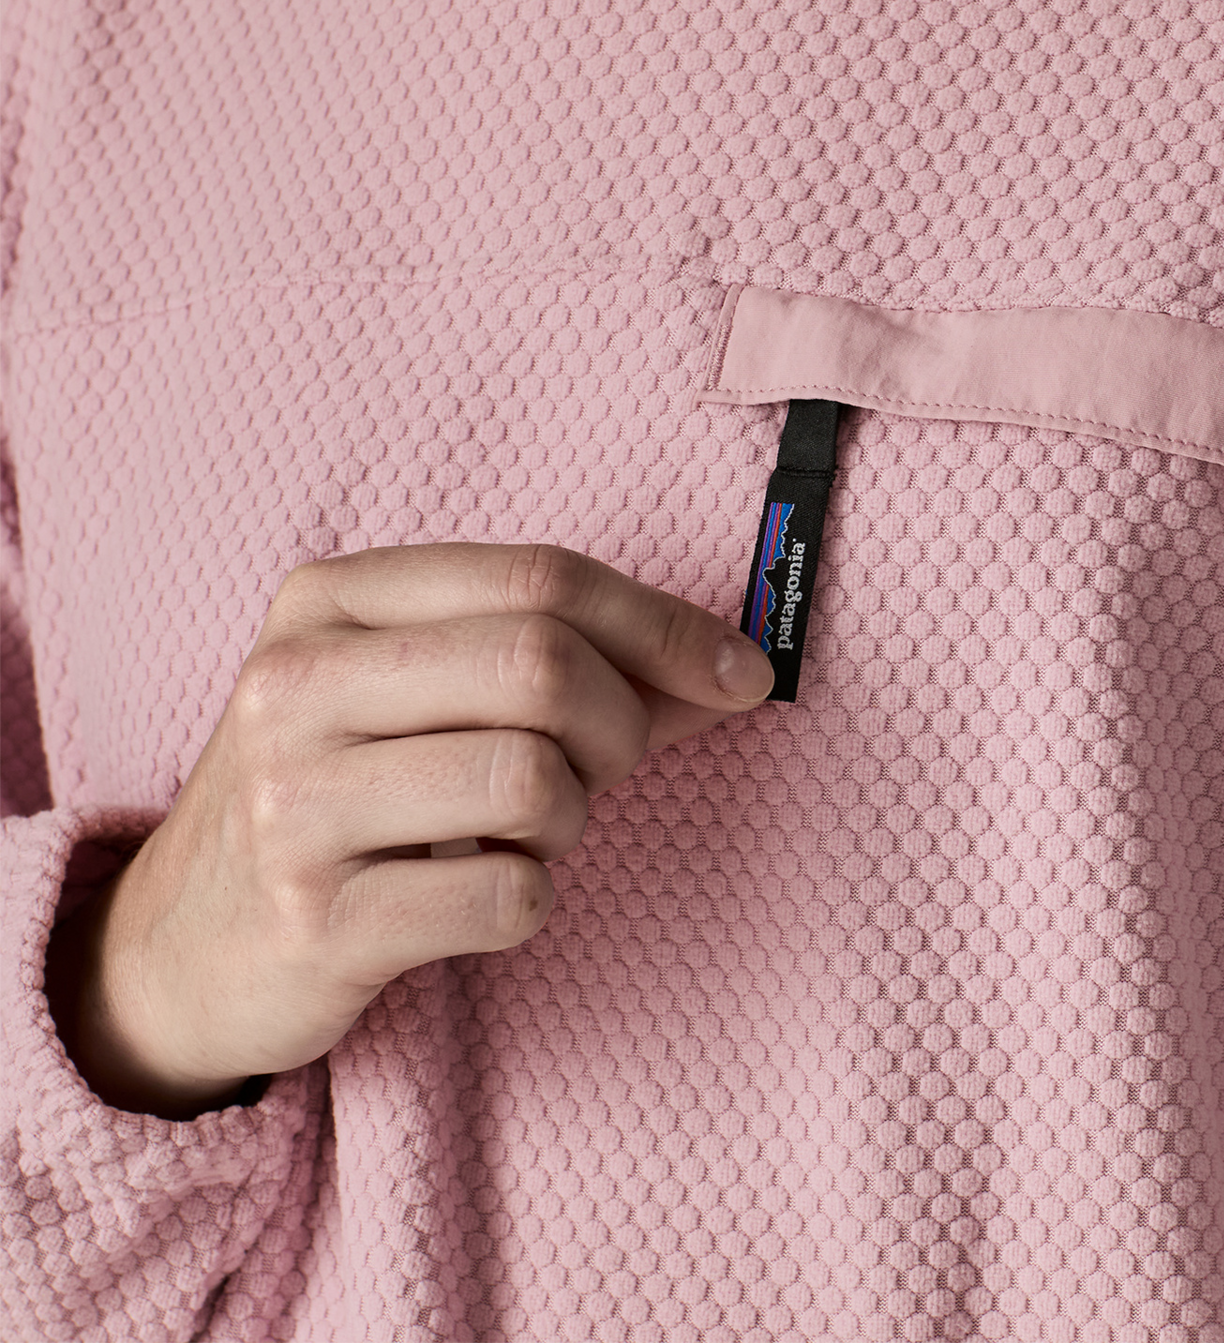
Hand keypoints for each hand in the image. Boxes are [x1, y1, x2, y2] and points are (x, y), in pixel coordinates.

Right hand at [43, 543, 772, 1118]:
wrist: (179, 947)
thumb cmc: (343, 794)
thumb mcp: (422, 696)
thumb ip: (571, 663)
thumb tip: (736, 668)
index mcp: (332, 601)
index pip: (541, 576)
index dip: (665, 624)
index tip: (743, 673)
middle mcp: (298, 684)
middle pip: (543, 665)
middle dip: (621, 724)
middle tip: (605, 769)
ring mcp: (295, 803)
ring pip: (533, 779)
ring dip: (569, 818)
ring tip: (521, 832)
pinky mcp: (314, 920)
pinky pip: (510, 895)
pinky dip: (531, 898)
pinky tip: (475, 894)